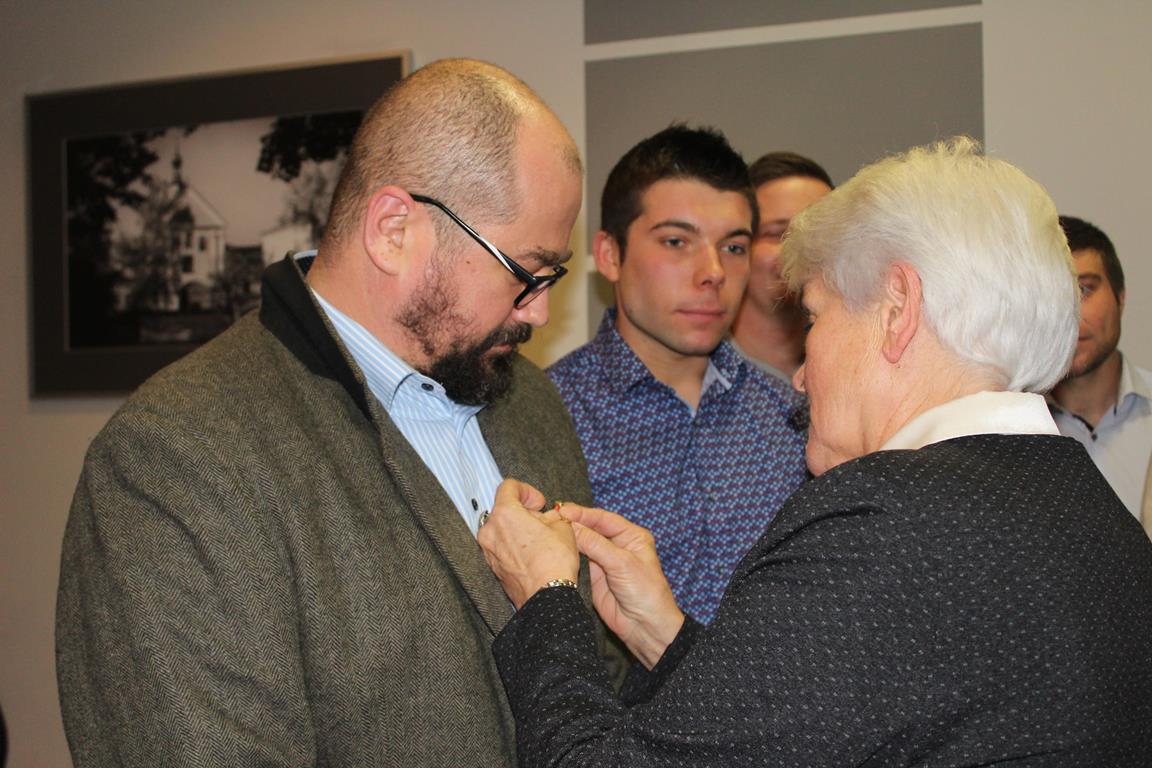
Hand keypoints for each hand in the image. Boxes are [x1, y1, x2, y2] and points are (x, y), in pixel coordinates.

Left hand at [478, 479, 579, 608]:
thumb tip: (549, 517)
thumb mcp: (563, 527)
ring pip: (502, 530)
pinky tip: (533, 554)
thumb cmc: (554, 561)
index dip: (527, 491)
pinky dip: (514, 546)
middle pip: (504, 510)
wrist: (546, 597)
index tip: (539, 502)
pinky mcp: (493, 567)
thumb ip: (552, 516)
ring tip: (540, 540)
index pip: (508, 487)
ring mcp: (489, 551)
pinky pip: (502, 548)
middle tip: (543, 522)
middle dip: (524, 513)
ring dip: (519, 529)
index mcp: (504, 514)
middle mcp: (490, 530)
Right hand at [560, 505, 683, 669]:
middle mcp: (617, 545)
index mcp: (631, 535)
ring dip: (568, 539)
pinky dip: (567, 555)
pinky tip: (555, 549)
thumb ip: (596, 544)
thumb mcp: (622, 563)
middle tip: (551, 519)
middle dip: (573, 523)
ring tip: (549, 531)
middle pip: (591, 529)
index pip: (603, 518)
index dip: (583, 514)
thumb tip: (571, 526)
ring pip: (583, 544)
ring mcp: (604, 561)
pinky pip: (578, 561)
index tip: (563, 510)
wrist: (644, 627)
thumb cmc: (645, 591)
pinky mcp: (593, 576)